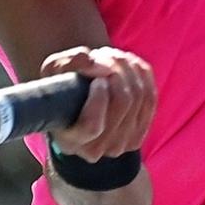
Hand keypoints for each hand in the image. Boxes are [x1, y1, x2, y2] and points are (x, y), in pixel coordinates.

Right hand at [40, 46, 156, 159]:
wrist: (79, 104)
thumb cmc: (62, 87)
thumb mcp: (54, 72)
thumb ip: (68, 63)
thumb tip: (92, 60)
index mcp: (69, 140)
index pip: (92, 126)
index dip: (99, 98)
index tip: (97, 79)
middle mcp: (94, 149)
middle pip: (122, 103)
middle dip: (116, 70)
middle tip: (103, 55)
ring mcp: (119, 146)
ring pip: (139, 97)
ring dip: (128, 68)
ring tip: (113, 56)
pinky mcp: (137, 137)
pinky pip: (151, 98)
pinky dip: (141, 75)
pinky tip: (129, 63)